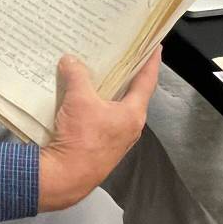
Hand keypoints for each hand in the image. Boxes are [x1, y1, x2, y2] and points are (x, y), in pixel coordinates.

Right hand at [39, 49, 160, 211]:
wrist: (66, 177)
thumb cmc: (82, 139)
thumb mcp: (79, 99)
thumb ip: (77, 75)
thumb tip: (70, 61)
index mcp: (133, 114)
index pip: (147, 81)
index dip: (151, 62)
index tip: (156, 47)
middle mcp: (129, 126)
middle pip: (131, 93)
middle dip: (126, 74)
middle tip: (122, 54)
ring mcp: (116, 138)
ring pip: (115, 107)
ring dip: (107, 90)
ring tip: (99, 72)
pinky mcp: (101, 145)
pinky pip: (101, 118)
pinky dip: (94, 105)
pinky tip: (81, 97)